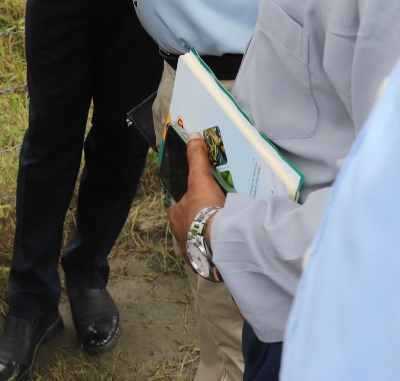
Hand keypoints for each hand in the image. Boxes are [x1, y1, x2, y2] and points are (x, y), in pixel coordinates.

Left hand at [167, 133, 226, 253]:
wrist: (218, 240)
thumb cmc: (205, 208)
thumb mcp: (201, 179)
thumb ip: (197, 158)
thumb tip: (192, 135)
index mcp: (174, 216)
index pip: (178, 208)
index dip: (188, 204)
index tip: (200, 203)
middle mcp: (178, 235)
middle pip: (188, 226)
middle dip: (198, 223)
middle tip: (214, 218)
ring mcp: (190, 251)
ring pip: (196, 242)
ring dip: (206, 239)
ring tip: (221, 235)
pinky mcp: (202, 264)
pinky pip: (207, 257)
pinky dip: (214, 253)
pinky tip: (224, 249)